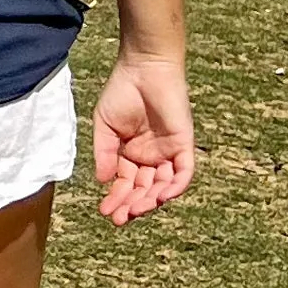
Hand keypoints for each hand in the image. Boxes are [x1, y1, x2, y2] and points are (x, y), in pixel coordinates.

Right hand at [93, 53, 195, 225]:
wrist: (143, 69)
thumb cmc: (121, 92)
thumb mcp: (104, 125)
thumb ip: (104, 153)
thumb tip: (103, 181)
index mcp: (130, 153)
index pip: (125, 183)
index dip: (116, 198)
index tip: (105, 212)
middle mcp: (151, 157)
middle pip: (144, 189)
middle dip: (132, 205)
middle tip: (120, 218)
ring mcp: (168, 152)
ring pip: (163, 186)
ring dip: (151, 201)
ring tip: (136, 210)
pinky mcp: (184, 145)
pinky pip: (184, 173)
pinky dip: (175, 187)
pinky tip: (161, 198)